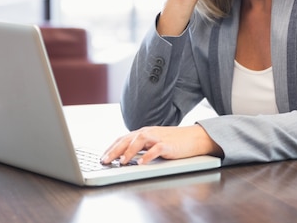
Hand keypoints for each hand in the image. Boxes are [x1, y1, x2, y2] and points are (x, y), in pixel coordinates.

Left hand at [100, 124, 221, 165]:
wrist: (193, 137)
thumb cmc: (174, 141)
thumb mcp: (154, 142)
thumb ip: (141, 147)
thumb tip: (125, 157)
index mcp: (143, 132)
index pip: (123, 139)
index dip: (111, 147)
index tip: (102, 157)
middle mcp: (148, 132)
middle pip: (127, 139)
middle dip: (114, 151)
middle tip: (104, 161)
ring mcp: (158, 137)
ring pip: (139, 141)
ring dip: (128, 152)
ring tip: (121, 162)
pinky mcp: (168, 144)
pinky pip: (156, 149)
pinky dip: (148, 156)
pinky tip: (141, 163)